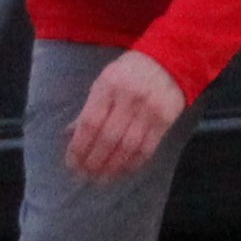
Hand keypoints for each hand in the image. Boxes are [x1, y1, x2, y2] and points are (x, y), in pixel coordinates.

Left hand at [66, 51, 185, 180]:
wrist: (170, 61)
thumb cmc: (130, 72)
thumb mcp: (104, 82)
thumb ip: (89, 108)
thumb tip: (70, 134)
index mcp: (108, 86)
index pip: (90, 122)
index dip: (79, 146)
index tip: (72, 162)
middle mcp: (129, 99)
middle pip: (108, 138)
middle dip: (94, 161)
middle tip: (85, 175)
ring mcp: (149, 111)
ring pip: (128, 147)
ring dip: (112, 166)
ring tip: (101, 178)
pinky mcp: (165, 121)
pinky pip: (147, 148)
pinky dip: (133, 163)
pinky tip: (122, 171)